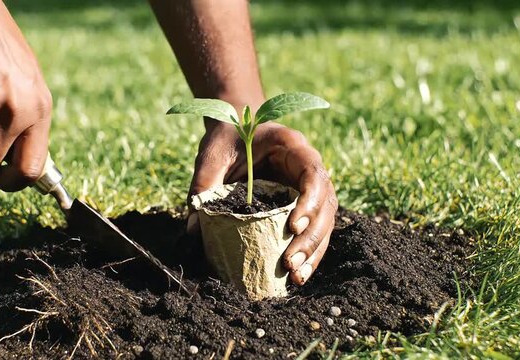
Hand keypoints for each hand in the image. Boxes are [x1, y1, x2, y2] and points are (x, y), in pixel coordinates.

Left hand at [188, 122, 337, 284]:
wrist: (235, 126)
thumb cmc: (226, 138)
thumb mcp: (212, 155)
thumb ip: (204, 184)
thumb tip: (194, 228)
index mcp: (292, 146)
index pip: (313, 173)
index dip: (310, 200)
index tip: (293, 225)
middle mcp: (308, 166)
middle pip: (326, 204)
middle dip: (311, 237)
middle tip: (289, 262)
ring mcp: (308, 187)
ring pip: (325, 221)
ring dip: (313, 251)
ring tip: (296, 276)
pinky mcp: (302, 204)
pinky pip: (313, 229)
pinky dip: (308, 252)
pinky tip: (296, 275)